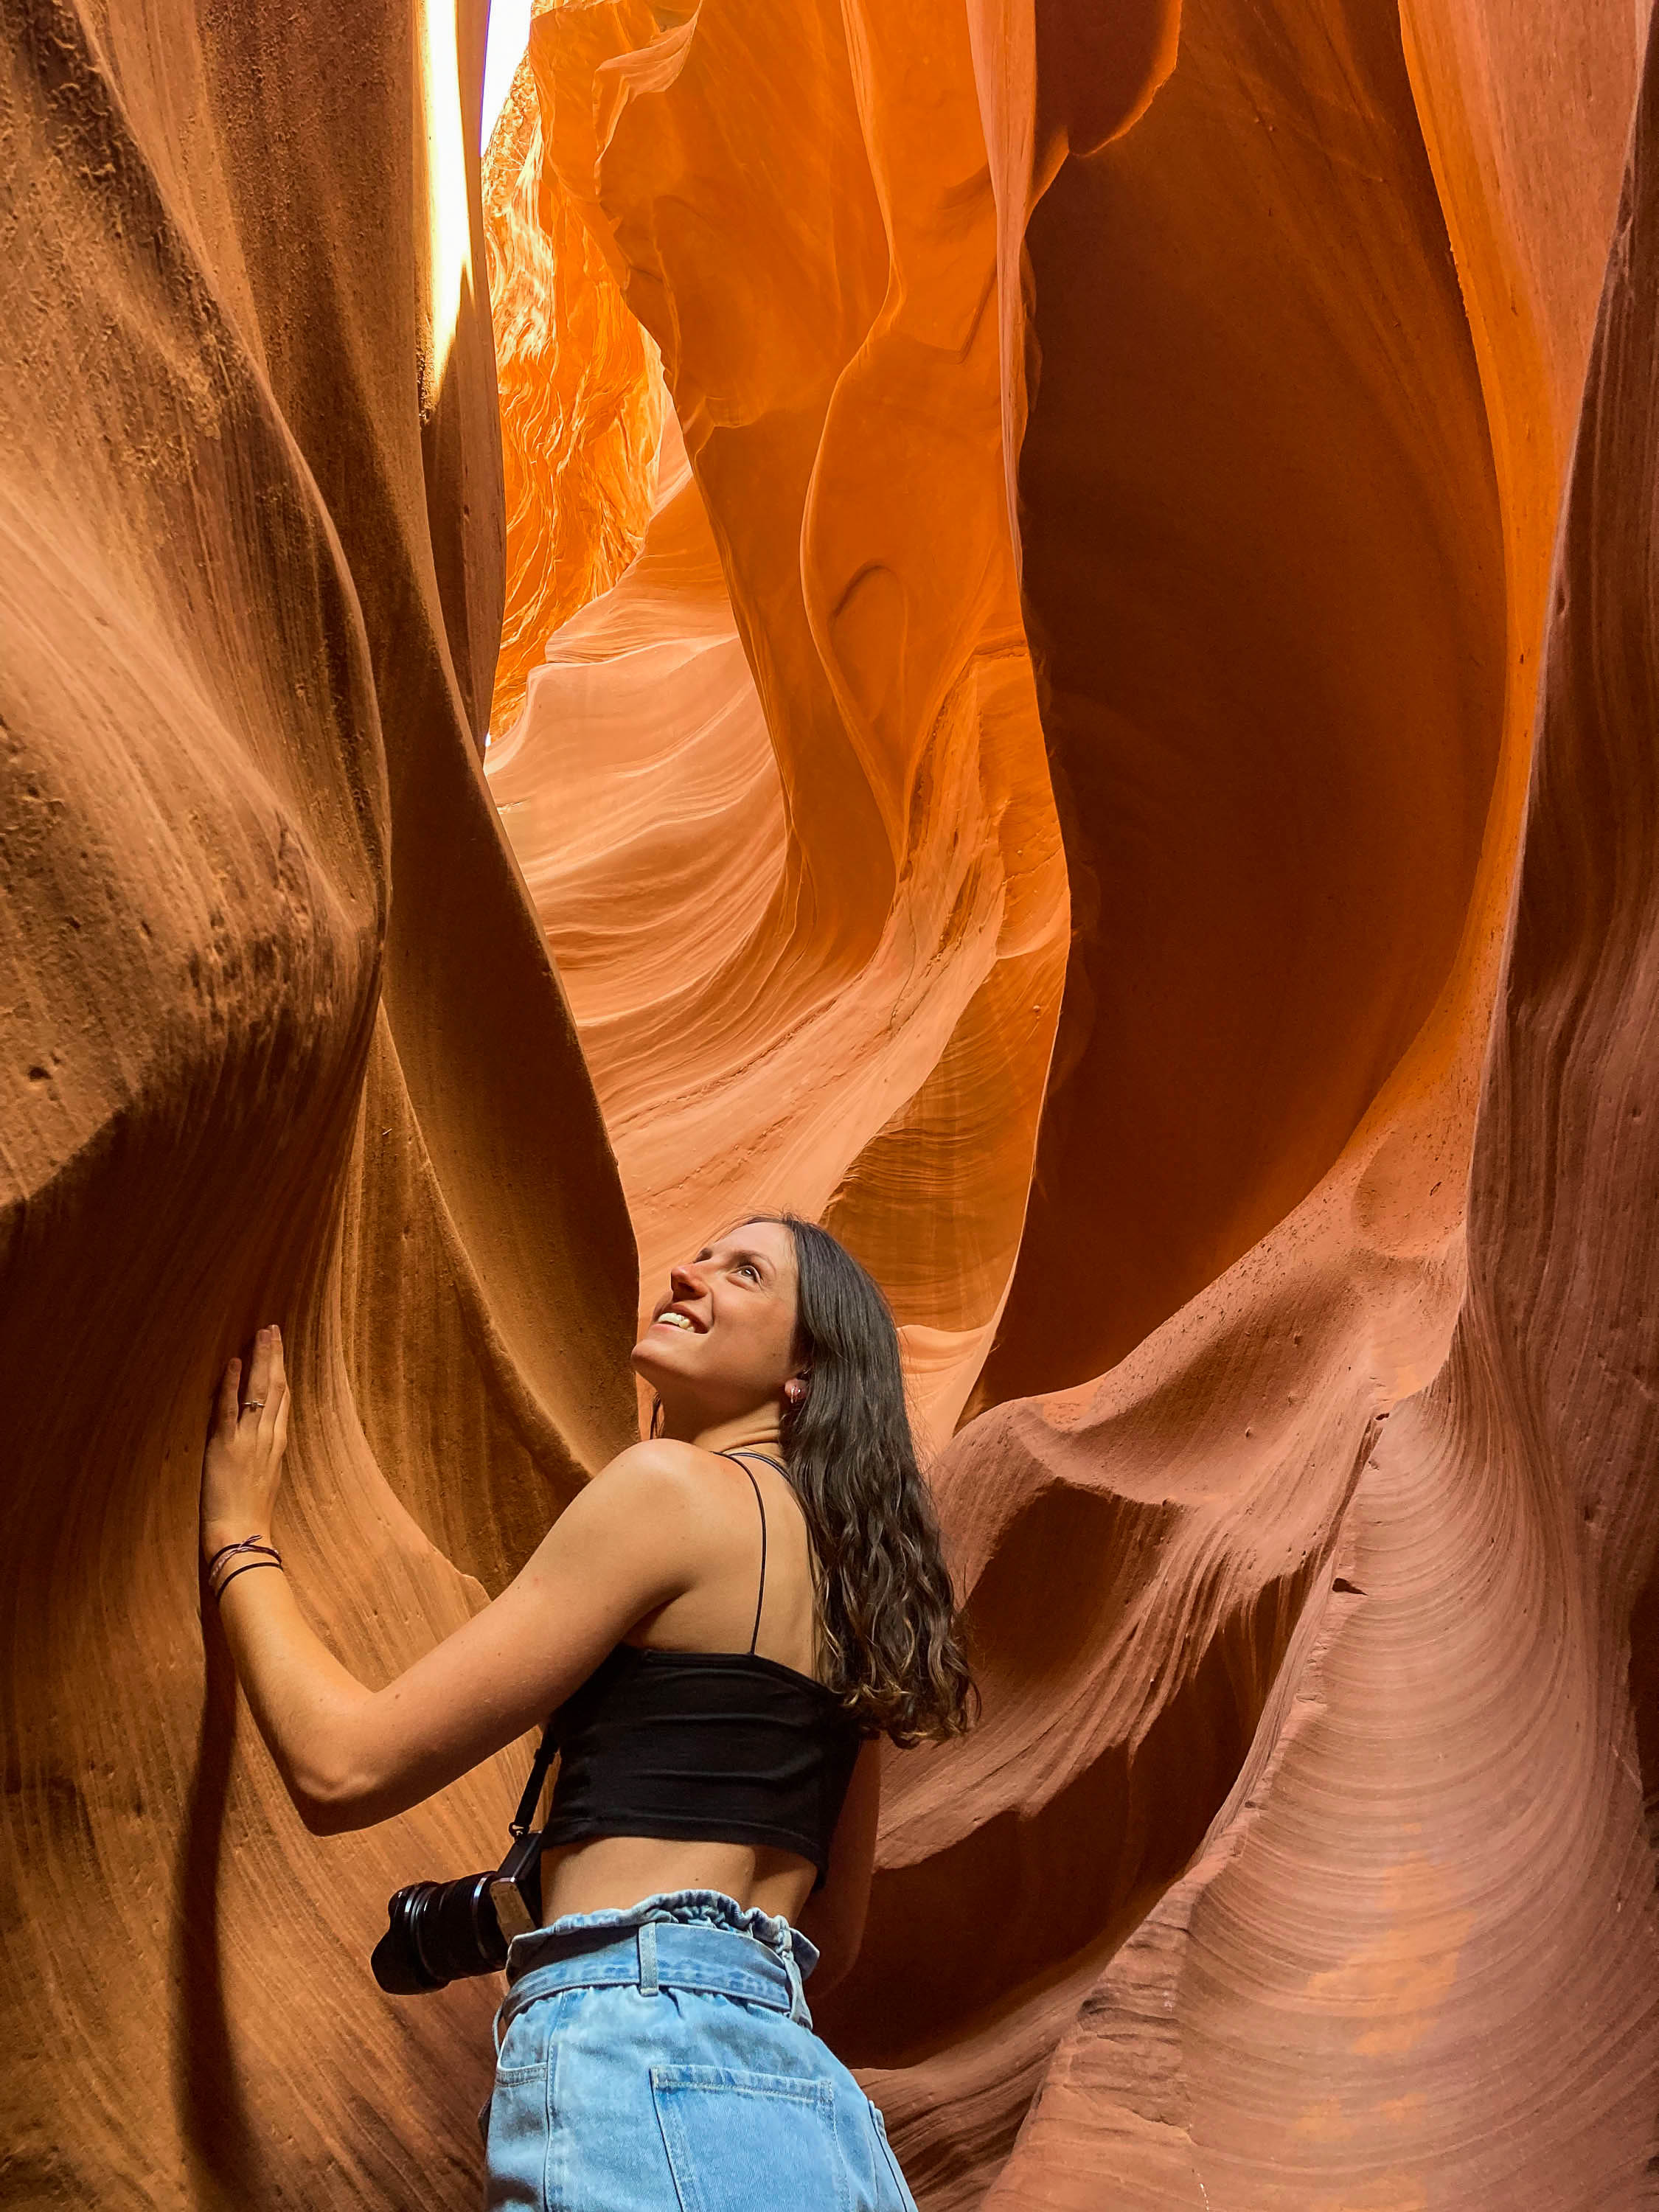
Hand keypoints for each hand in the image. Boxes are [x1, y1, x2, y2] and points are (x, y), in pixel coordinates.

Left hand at [202, 1325, 290, 1560]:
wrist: (242, 1536)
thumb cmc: (251, 1517)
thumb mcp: (265, 1482)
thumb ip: (264, 1457)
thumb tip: (263, 1441)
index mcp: (277, 1447)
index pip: (284, 1401)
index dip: (283, 1372)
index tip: (280, 1351)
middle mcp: (267, 1438)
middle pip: (276, 1388)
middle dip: (275, 1357)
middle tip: (273, 1330)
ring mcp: (248, 1440)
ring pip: (259, 1392)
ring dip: (260, 1360)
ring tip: (261, 1334)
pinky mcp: (225, 1446)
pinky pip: (229, 1409)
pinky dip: (231, 1384)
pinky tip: (233, 1362)